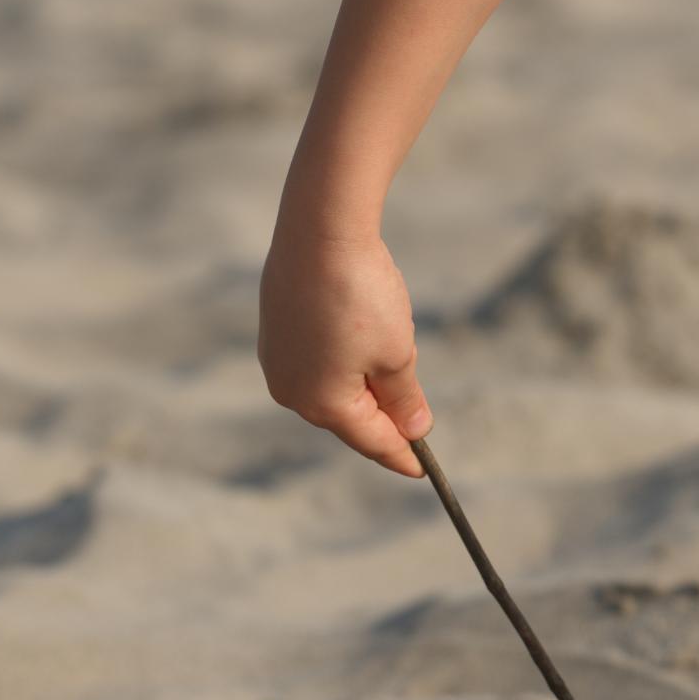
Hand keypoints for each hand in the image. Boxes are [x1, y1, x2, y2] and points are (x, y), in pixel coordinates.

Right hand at [258, 221, 432, 474]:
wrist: (319, 229)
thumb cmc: (361, 295)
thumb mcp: (397, 353)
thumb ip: (404, 398)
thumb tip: (414, 431)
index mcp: (321, 404)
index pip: (371, 440)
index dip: (402, 455)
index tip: (423, 470)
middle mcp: (290, 389)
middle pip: (349, 415)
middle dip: (383, 414)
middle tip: (415, 412)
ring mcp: (277, 357)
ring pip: (332, 385)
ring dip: (364, 381)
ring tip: (389, 352)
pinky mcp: (275, 327)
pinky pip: (316, 357)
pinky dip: (344, 356)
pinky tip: (360, 331)